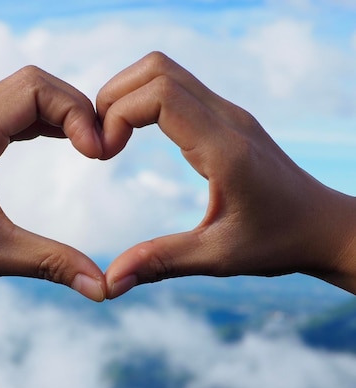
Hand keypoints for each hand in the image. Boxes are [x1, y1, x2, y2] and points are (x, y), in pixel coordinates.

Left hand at [0, 66, 105, 303]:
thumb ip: (52, 264)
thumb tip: (104, 288)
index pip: (36, 88)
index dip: (77, 112)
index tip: (98, 155)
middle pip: (31, 83)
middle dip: (73, 108)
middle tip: (99, 149)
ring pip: (18, 97)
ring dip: (56, 114)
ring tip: (86, 146)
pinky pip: (5, 116)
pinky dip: (37, 123)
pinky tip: (56, 143)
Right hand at [97, 52, 355, 297]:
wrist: (323, 225)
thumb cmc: (278, 242)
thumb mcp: (218, 258)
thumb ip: (161, 262)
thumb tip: (110, 283)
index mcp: (224, 149)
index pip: (160, 95)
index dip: (119, 114)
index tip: (105, 154)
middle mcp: (227, 119)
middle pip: (157, 69)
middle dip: (114, 97)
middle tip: (101, 141)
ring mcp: (228, 113)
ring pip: (164, 71)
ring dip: (127, 95)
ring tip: (112, 137)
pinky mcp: (225, 117)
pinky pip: (175, 87)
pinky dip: (143, 100)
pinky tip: (134, 135)